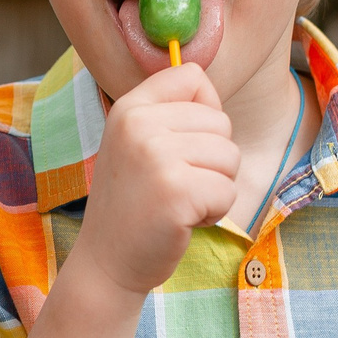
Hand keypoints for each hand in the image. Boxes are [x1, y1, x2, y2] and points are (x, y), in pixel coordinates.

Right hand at [72, 62, 238, 295]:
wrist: (107, 262)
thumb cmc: (133, 204)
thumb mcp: (136, 144)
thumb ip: (168, 113)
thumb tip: (207, 83)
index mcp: (130, 107)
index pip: (192, 75)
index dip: (204, 111)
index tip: (182, 143)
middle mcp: (139, 124)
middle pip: (221, 121)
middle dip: (212, 160)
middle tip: (175, 185)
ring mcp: (157, 157)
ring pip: (230, 156)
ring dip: (215, 187)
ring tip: (178, 202)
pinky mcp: (177, 191)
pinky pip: (228, 191)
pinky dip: (214, 212)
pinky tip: (183, 220)